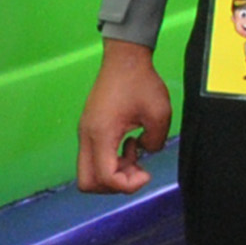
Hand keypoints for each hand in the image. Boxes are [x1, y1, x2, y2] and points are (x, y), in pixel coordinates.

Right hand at [77, 37, 173, 192]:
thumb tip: (145, 151)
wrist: (124, 59)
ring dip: (113, 172)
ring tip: (134, 152)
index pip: (104, 177)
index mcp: (101, 134)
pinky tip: (128, 143)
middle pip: (87, 182)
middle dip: (114, 185)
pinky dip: (111, 161)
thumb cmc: (140, 81)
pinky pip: (94, 158)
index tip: (146, 173)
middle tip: (135, 169)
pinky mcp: (89, 129)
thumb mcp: (159, 113)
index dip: (127, 185)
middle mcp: (87, 136)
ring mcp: (85, 133)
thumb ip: (155, 142)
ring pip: (90, 172)